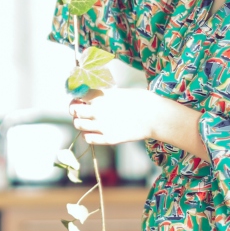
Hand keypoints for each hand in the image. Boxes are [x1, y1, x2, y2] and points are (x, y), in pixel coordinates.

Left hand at [70, 88, 210, 160]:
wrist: (155, 116)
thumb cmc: (141, 100)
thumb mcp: (119, 92)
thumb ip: (103, 95)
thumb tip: (91, 96)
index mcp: (102, 96)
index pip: (78, 94)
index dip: (75, 96)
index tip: (78, 98)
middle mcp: (99, 110)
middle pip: (74, 110)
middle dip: (75, 110)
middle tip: (80, 110)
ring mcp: (103, 125)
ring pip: (78, 125)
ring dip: (80, 122)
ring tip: (87, 122)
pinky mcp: (109, 138)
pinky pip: (88, 138)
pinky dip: (88, 135)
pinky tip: (94, 132)